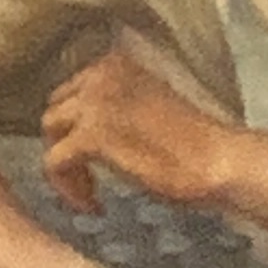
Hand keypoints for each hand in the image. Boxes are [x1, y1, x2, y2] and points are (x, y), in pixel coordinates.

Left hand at [42, 48, 232, 213]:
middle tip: (90, 176)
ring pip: (50, 134)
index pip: (72, 92)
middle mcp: (100, 74)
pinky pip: (54, 164)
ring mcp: (94, 103)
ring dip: (67, 167)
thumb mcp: (147, 102)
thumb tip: (84, 125)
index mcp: (116, 63)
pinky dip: (68, 188)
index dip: (78, 128)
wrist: (217, 159)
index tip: (97, 156)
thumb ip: (116, 102)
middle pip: (56, 110)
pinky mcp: (92, 136)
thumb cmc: (194, 141)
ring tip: (92, 191)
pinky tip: (94, 204)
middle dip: (66, 144)